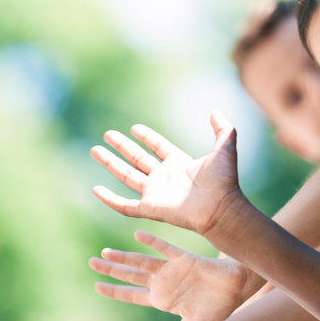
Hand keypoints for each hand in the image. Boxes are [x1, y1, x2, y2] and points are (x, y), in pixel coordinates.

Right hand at [90, 112, 246, 239]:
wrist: (220, 207)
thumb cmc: (224, 181)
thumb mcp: (225, 148)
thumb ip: (222, 129)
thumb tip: (216, 112)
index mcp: (180, 164)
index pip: (158, 148)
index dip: (147, 137)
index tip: (134, 128)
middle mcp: (165, 178)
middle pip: (137, 159)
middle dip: (122, 147)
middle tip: (107, 134)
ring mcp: (155, 193)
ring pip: (127, 177)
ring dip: (110, 164)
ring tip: (95, 150)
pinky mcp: (149, 209)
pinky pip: (124, 206)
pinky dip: (109, 199)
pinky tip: (96, 189)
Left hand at [90, 230, 254, 320]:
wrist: (237, 289)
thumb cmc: (217, 309)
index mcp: (163, 300)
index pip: (132, 295)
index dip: (115, 292)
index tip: (97, 287)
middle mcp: (163, 283)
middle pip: (131, 275)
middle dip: (111, 270)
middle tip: (91, 263)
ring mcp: (171, 269)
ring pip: (142, 262)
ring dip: (124, 257)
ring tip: (105, 252)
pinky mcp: (184, 258)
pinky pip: (165, 248)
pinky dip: (152, 242)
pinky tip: (137, 236)